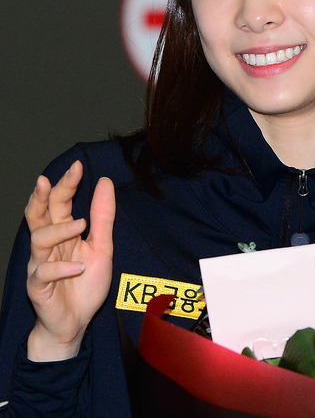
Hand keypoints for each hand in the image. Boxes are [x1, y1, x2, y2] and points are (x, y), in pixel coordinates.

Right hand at [25, 160, 114, 360]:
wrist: (76, 322)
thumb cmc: (85, 283)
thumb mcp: (102, 247)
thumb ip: (102, 217)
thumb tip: (104, 182)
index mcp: (63, 232)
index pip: (60, 203)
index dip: (66, 184)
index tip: (77, 166)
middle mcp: (49, 245)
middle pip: (39, 215)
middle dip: (42, 196)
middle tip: (47, 180)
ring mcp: (40, 265)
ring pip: (39, 240)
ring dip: (59, 230)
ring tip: (80, 225)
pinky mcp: (37, 287)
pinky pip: (43, 273)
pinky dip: (60, 268)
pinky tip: (77, 267)